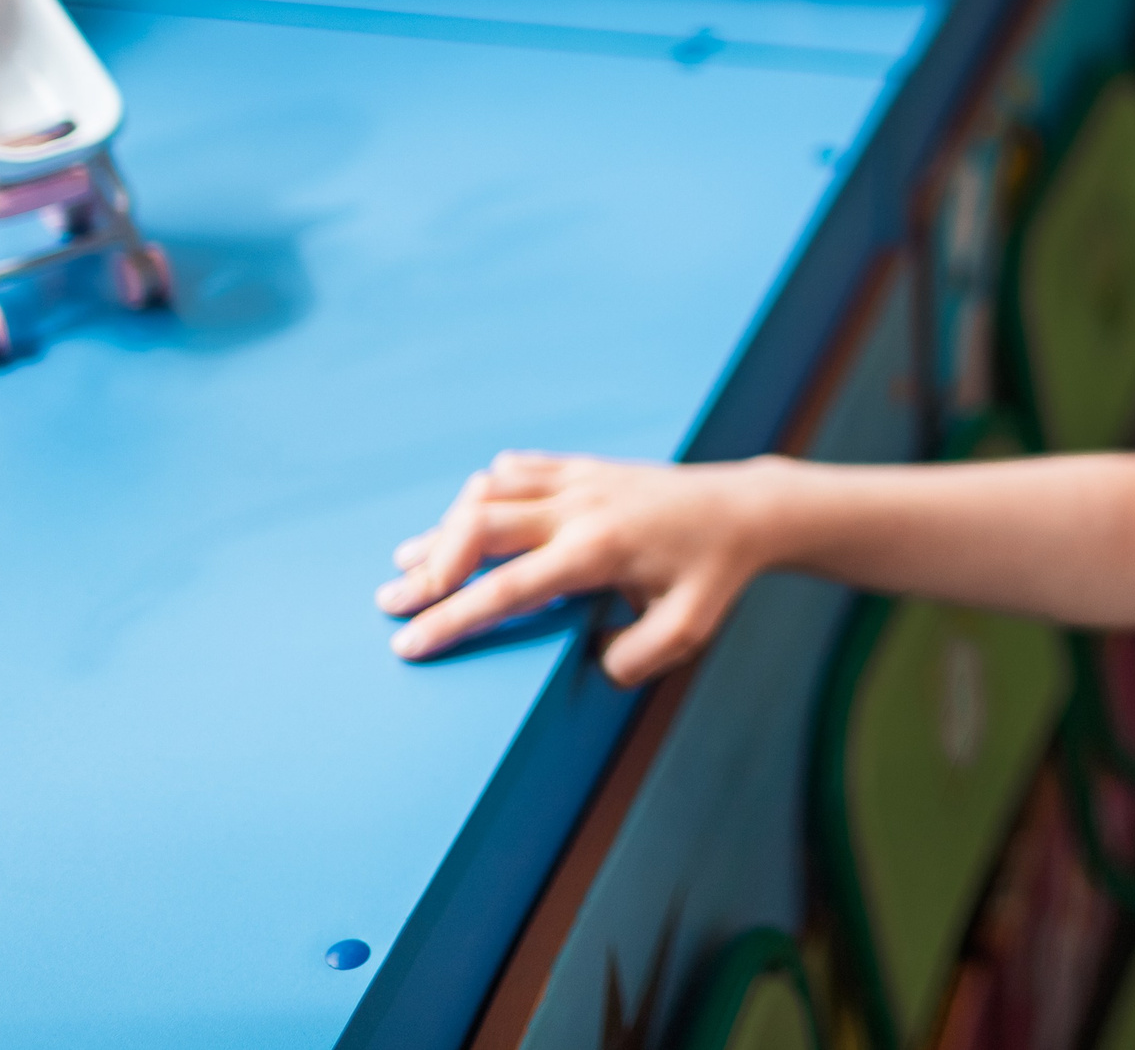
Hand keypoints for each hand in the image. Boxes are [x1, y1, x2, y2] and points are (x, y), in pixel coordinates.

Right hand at [377, 452, 769, 686]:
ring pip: (491, 491)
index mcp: (598, 551)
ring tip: (411, 561)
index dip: (451, 618)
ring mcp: (581, 480)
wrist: (746, 509)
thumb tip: (587, 667)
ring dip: (447, 527)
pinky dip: (487, 489)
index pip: (506, 589)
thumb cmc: (715, 575)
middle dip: (429, 568)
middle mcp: (580, 508)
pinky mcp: (586, 466)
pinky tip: (466, 512)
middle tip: (388, 601)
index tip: (406, 644)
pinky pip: (522, 468)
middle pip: (479, 528)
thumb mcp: (686, 630)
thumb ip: (633, 658)